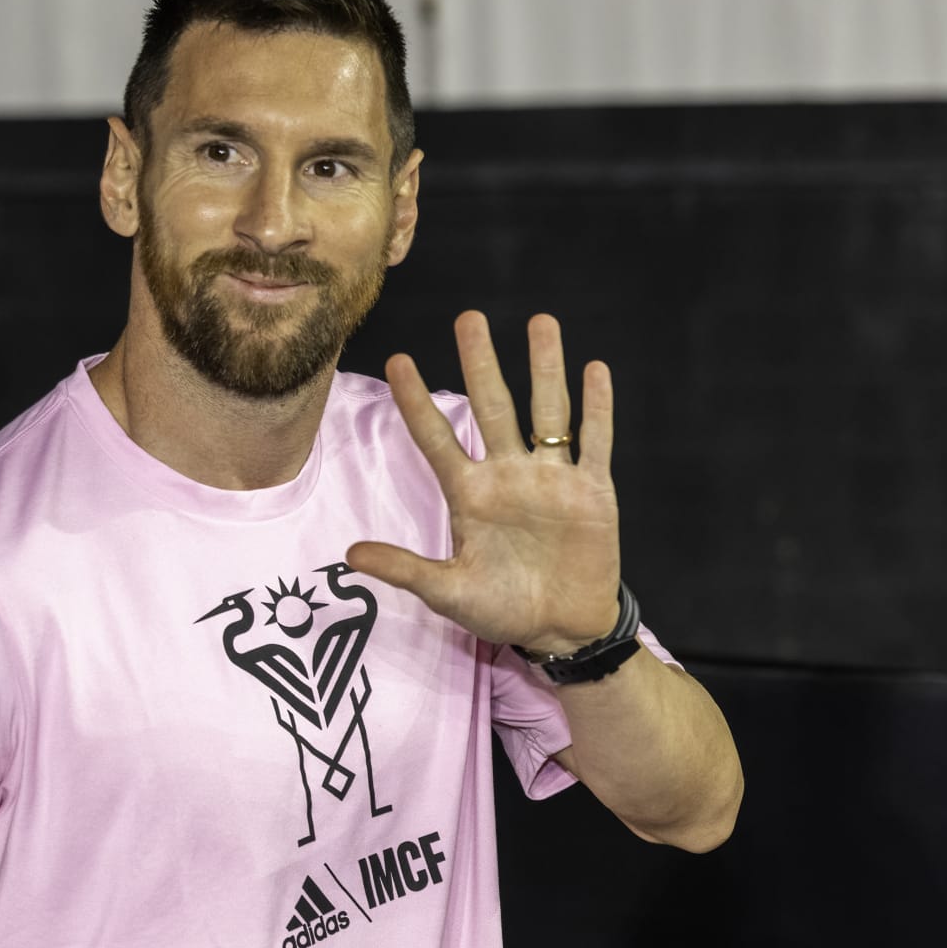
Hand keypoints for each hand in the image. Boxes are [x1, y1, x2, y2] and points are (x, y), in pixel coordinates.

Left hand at [348, 311, 620, 653]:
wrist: (561, 629)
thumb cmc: (501, 608)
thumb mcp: (448, 593)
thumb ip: (406, 569)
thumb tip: (349, 555)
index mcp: (470, 494)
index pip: (437, 438)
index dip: (416, 402)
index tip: (396, 360)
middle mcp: (508, 475)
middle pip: (493, 407)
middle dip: (481, 364)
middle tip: (468, 318)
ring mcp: (551, 479)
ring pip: (547, 411)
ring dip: (545, 368)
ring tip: (541, 322)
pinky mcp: (592, 492)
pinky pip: (594, 442)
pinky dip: (597, 408)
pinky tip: (594, 370)